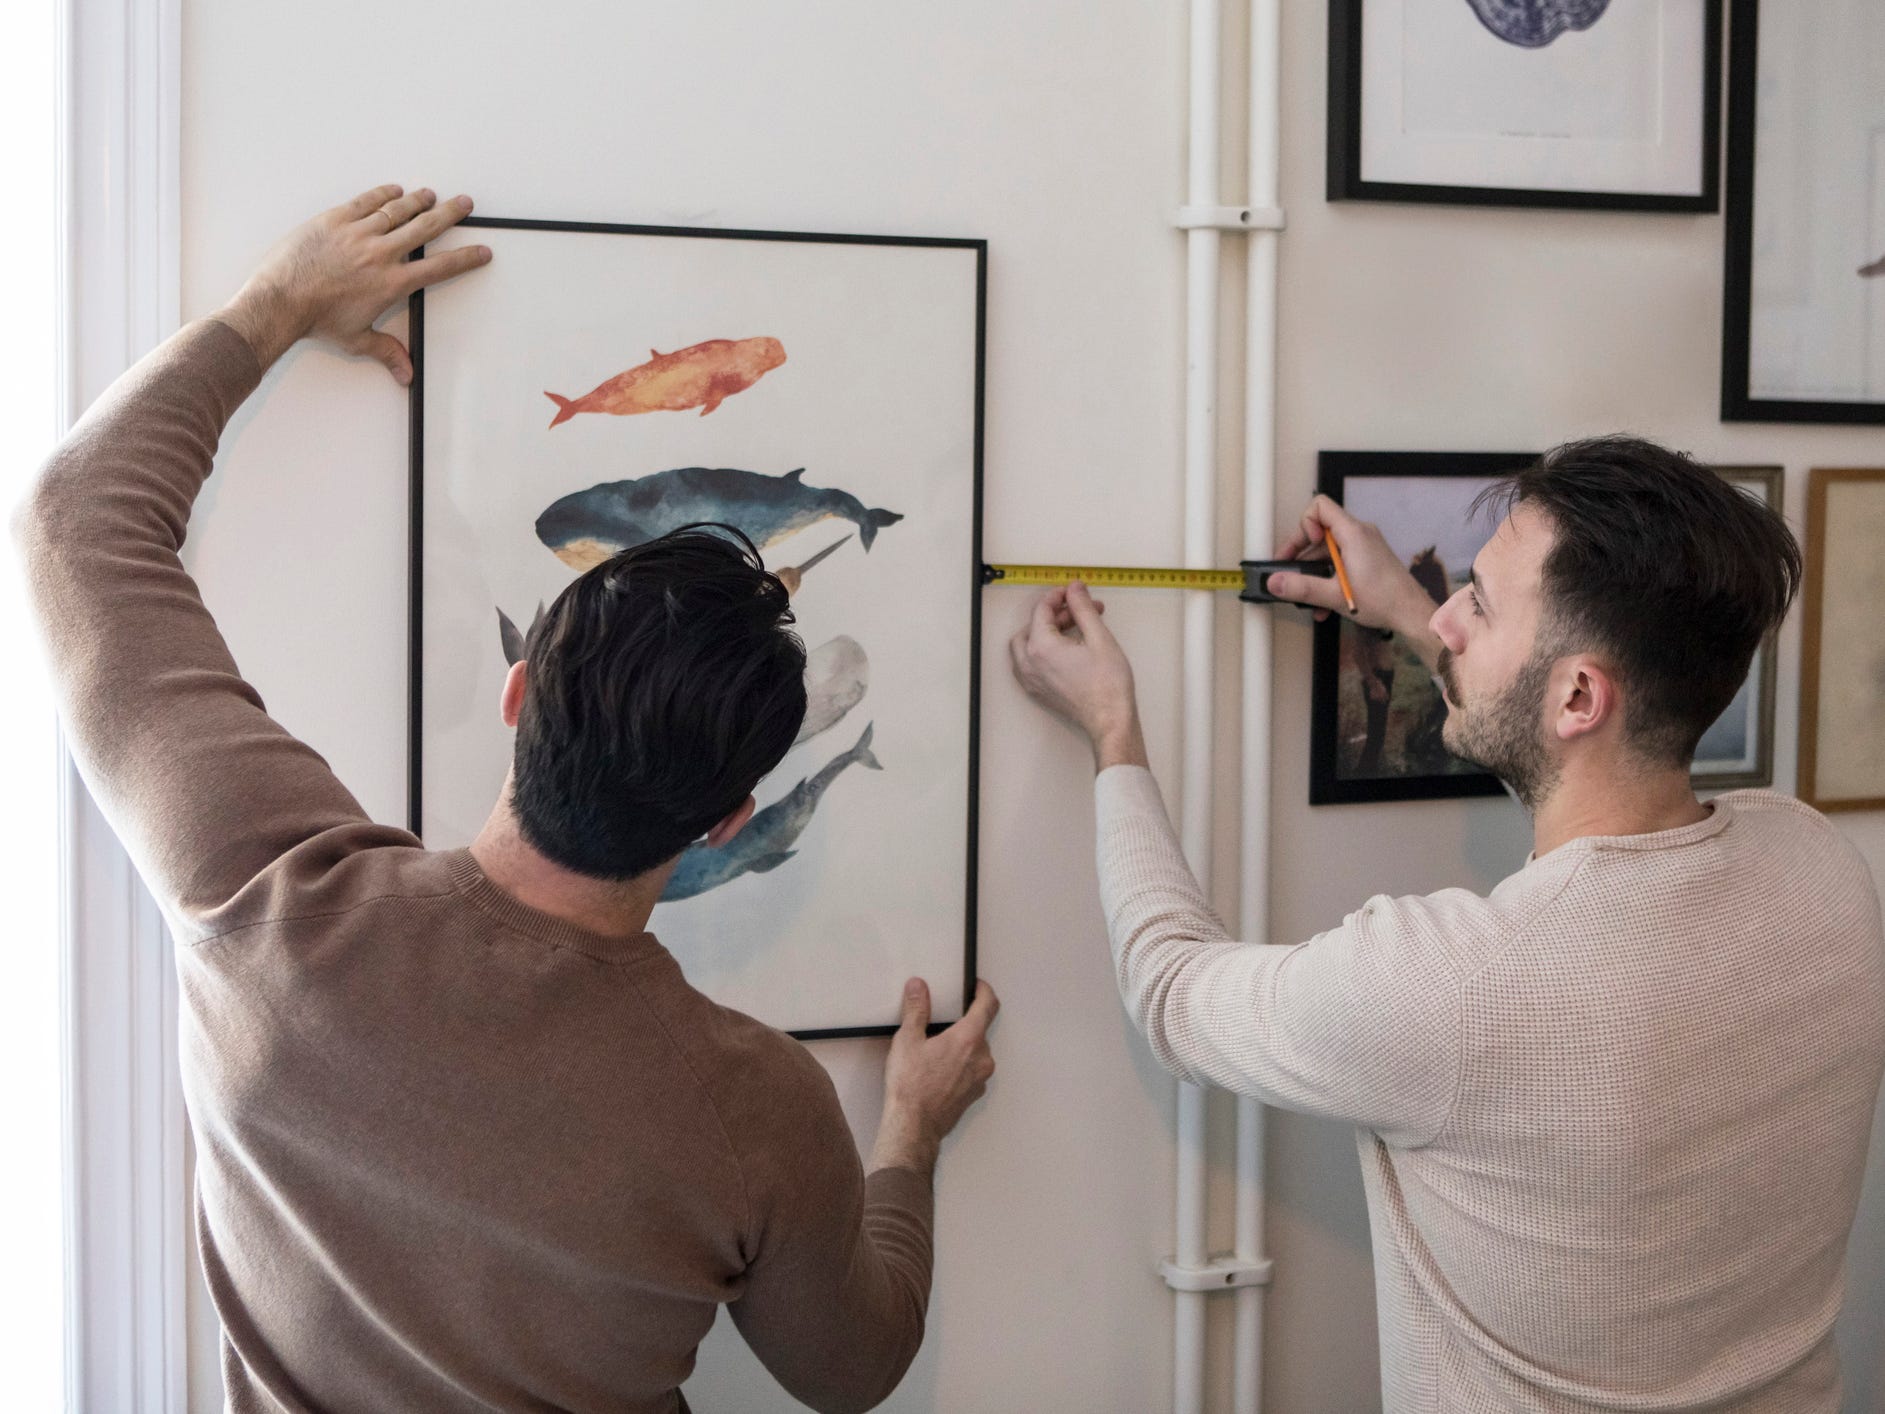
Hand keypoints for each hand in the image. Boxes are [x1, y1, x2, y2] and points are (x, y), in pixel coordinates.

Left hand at [216, 184, 491, 383]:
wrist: (281, 300)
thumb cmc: (316, 319)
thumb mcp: (356, 339)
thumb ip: (386, 351)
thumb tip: (406, 374)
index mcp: (391, 283)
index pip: (438, 267)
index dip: (465, 258)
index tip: (481, 251)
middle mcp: (380, 254)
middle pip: (425, 228)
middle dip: (449, 214)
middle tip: (464, 203)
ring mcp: (358, 233)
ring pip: (397, 210)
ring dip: (417, 201)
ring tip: (430, 195)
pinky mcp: (335, 220)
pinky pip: (366, 201)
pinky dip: (382, 194)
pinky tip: (393, 190)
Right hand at [869, 978, 998, 1174]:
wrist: (913, 1125)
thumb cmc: (911, 1086)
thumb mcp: (907, 1040)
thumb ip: (916, 1010)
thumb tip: (919, 988)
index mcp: (968, 1039)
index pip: (988, 1005)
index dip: (984, 991)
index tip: (977, 986)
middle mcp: (981, 1057)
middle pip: (980, 1029)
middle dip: (963, 1023)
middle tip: (942, 1023)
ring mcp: (981, 1078)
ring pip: (976, 1051)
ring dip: (962, 1046)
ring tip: (936, 1051)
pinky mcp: (974, 1093)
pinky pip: (973, 1070)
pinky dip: (961, 1064)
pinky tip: (939, 1070)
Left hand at [1009, 581, 1147, 768]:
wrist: (1110, 720)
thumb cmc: (1108, 685)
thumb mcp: (1099, 637)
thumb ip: (1083, 608)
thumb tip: (1075, 590)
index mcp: (1041, 647)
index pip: (1042, 610)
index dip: (1059, 596)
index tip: (1074, 592)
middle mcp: (1029, 664)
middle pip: (1032, 626)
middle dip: (1055, 614)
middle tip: (1078, 611)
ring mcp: (1031, 680)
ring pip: (1027, 644)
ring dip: (1045, 631)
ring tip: (1074, 629)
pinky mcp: (1037, 691)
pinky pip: (1029, 662)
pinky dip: (1041, 649)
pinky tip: (1065, 648)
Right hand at [1268, 494, 1438, 641]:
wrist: (1412, 612)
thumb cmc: (1383, 600)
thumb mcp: (1335, 595)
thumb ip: (1301, 588)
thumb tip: (1275, 582)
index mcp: (1352, 533)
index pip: (1320, 507)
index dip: (1304, 525)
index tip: (1301, 549)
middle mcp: (1359, 533)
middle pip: (1320, 531)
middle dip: (1301, 553)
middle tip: (1289, 573)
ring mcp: (1365, 546)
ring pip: (1328, 550)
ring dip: (1314, 572)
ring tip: (1307, 597)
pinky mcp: (1368, 558)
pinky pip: (1340, 560)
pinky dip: (1328, 576)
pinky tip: (1323, 604)